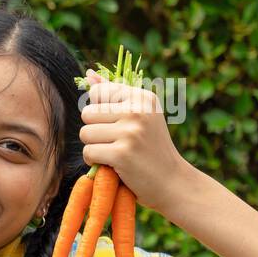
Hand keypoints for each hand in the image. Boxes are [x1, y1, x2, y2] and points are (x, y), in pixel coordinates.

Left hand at [79, 70, 193, 215]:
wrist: (172, 181)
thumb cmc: (151, 148)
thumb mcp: (140, 115)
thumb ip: (113, 94)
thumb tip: (88, 75)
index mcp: (143, 97)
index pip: (98, 92)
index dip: (100, 112)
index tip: (118, 124)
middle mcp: (138, 110)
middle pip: (87, 113)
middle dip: (95, 131)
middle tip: (117, 142)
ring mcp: (131, 132)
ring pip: (85, 133)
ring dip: (94, 147)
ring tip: (115, 152)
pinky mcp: (122, 153)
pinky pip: (88, 152)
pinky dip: (95, 162)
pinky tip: (113, 164)